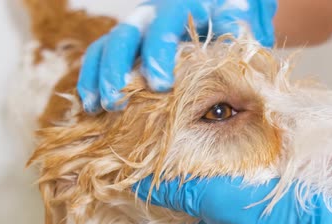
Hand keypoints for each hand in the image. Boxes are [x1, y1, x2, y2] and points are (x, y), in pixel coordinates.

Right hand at [77, 0, 276, 111]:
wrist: (220, 12)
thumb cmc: (232, 21)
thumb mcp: (240, 20)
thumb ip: (237, 27)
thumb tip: (235, 36)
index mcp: (183, 5)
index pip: (165, 23)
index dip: (158, 52)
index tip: (160, 85)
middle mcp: (153, 13)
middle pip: (126, 33)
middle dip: (119, 67)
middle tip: (119, 99)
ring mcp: (136, 29)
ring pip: (107, 45)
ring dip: (100, 75)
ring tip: (101, 106)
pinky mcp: (126, 46)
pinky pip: (99, 58)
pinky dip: (92, 79)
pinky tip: (91, 105)